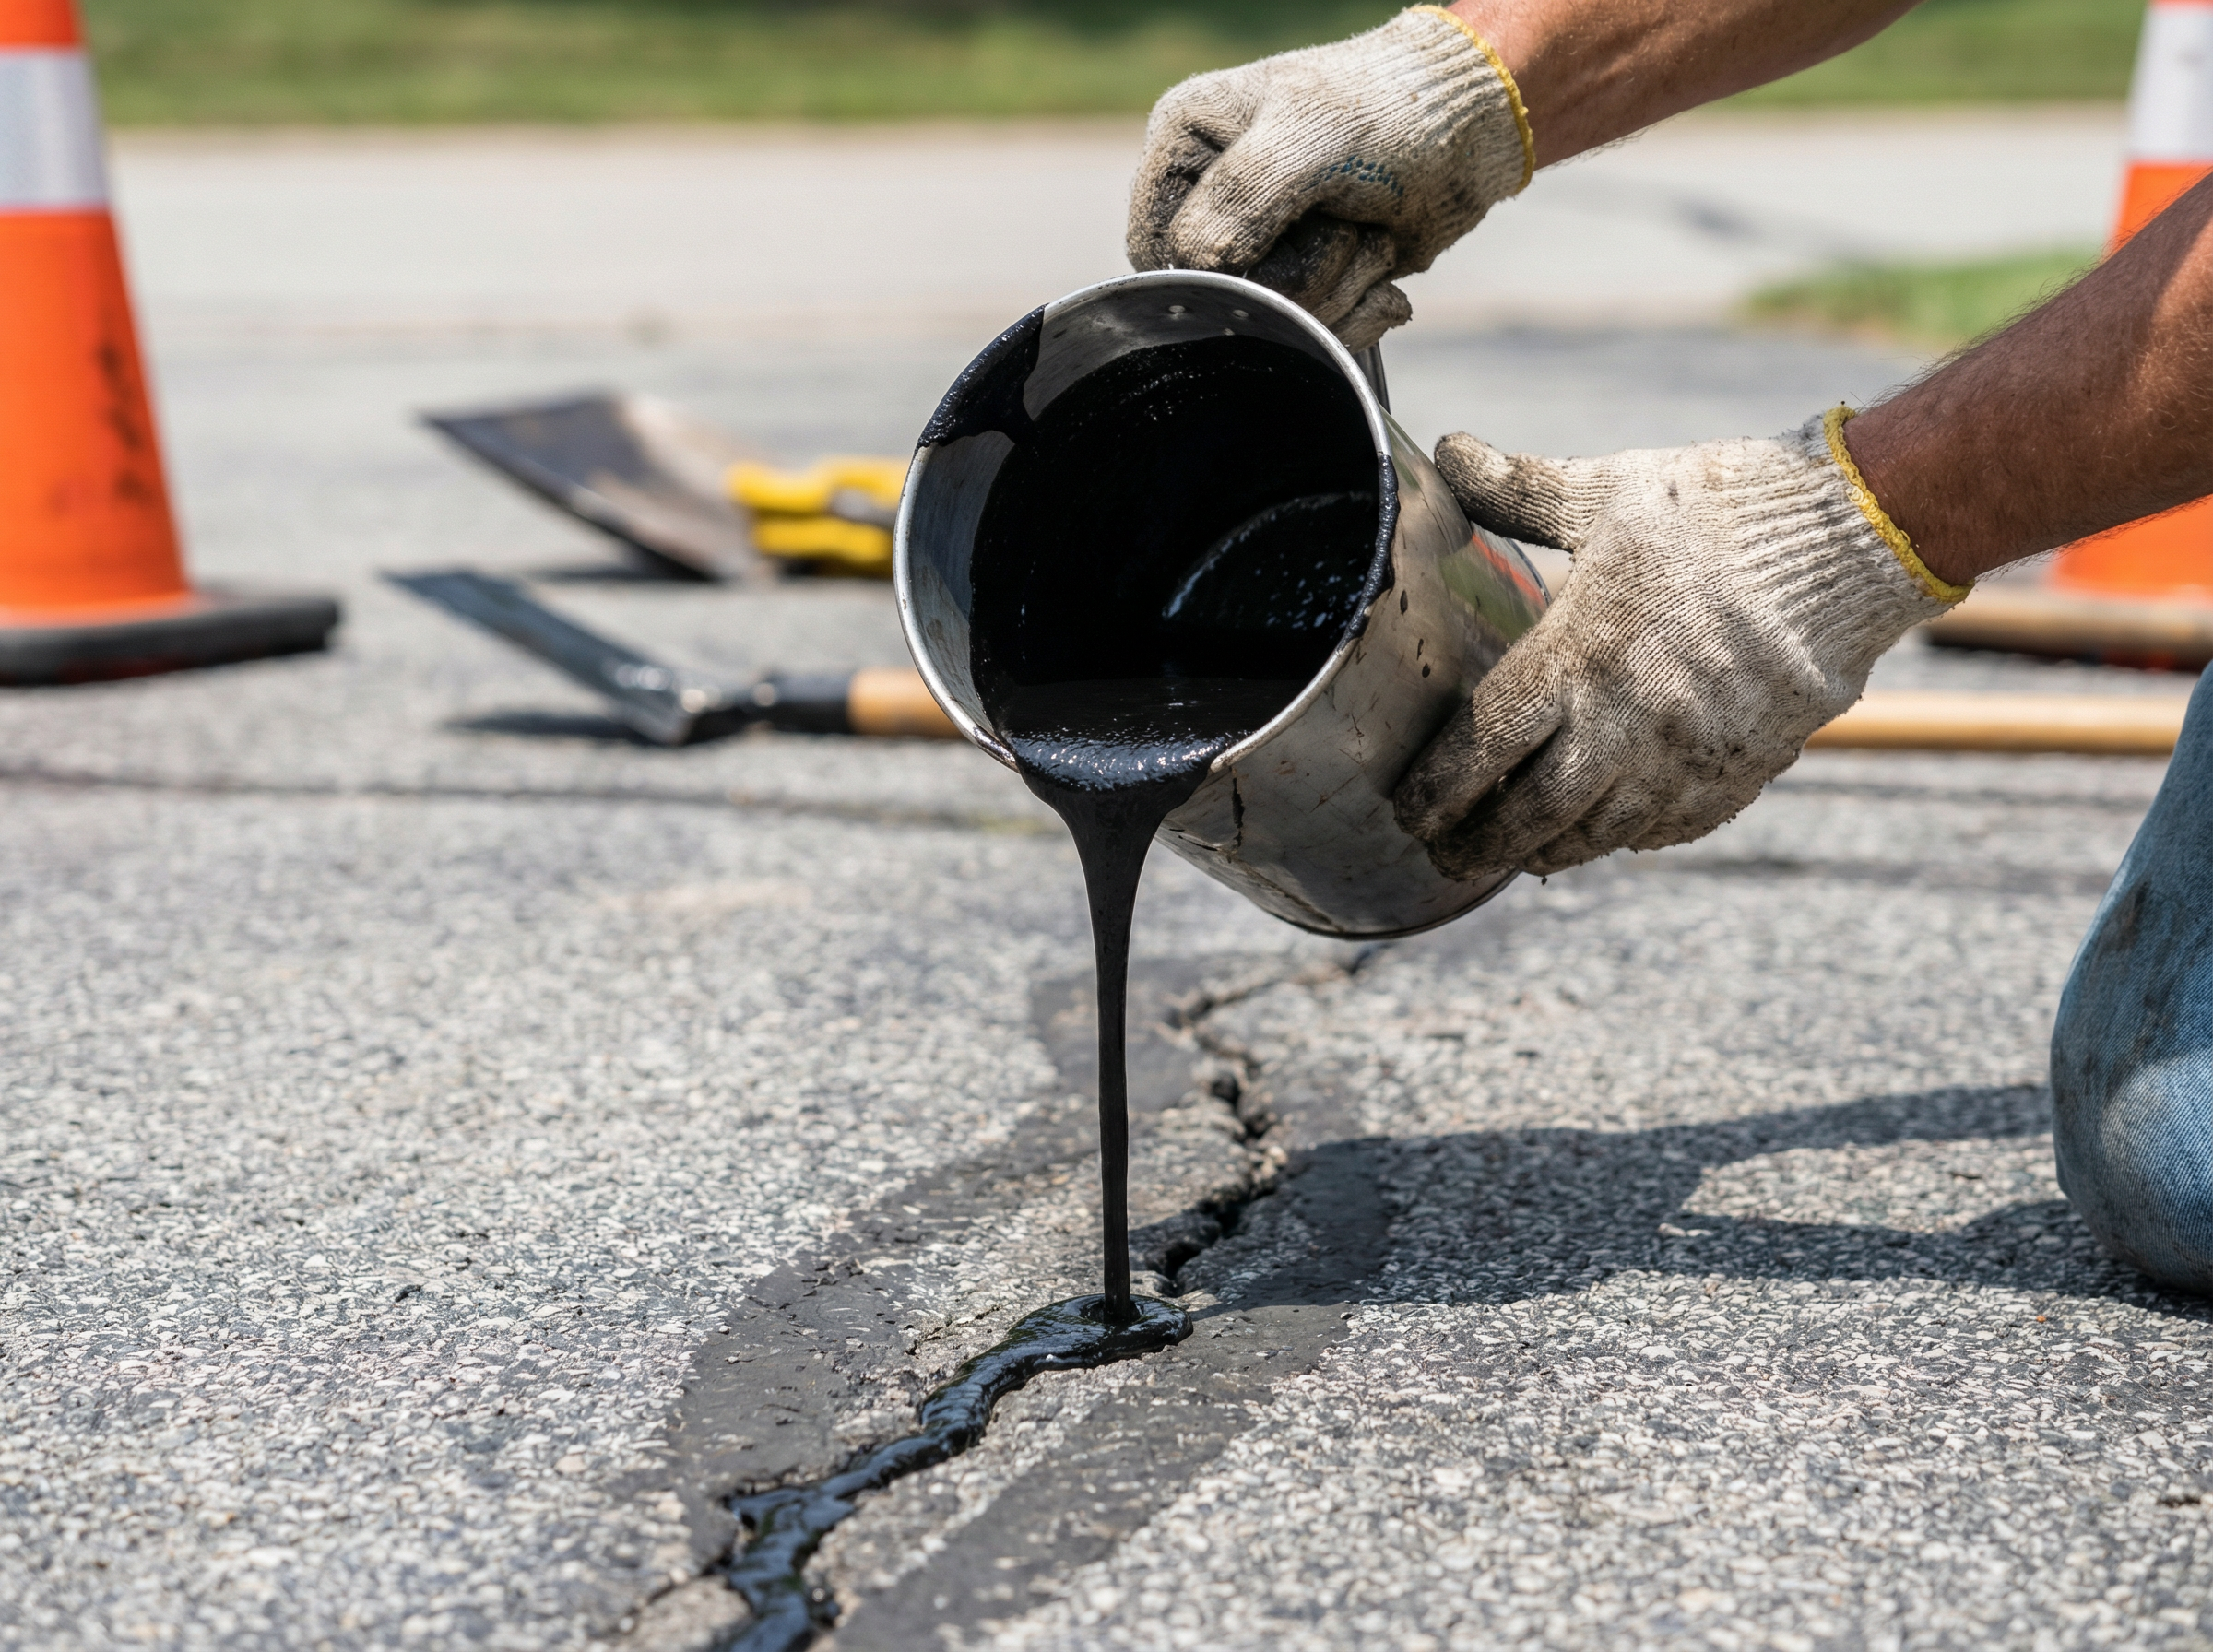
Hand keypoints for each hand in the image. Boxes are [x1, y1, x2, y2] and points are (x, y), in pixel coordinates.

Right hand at [1126, 6, 1531, 351]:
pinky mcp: (1304, 277)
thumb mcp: (1307, 140)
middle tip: (1349, 224)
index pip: (1161, 252)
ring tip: (1370, 236)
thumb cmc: (1390, 109)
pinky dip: (1359, 312)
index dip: (1220, 269)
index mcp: (1183, 143)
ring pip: (1273, 324)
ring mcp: (1259, 242)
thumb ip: (1240, 198)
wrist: (1472, 126)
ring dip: (1340, 290)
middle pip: (1220, 300)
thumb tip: (1201, 266)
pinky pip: (1314, 333)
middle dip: (1300, 279)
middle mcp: (1209, 196)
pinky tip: (1381, 270)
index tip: (1282, 242)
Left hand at [1394, 411, 1966, 877]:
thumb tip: (1447, 447)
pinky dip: (1624, 839)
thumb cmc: (1718, 509)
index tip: (1407, 813)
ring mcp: (1685, 756)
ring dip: (1548, 851)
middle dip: (1479, 844)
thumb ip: (1516, 486)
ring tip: (1516, 856)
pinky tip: (1603, 835)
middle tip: (1443, 857)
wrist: (1853, 538)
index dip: (1437, 790)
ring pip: (1597, 833)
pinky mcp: (1741, 770)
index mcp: (1578, 656)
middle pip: (1531, 814)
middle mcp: (1624, 722)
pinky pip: (1667, 828)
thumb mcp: (1605, 492)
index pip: (1483, 746)